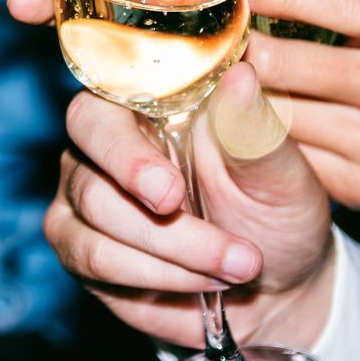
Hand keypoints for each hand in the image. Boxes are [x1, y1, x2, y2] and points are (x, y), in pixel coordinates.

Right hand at [46, 68, 336, 349]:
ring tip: (237, 269)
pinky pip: (99, 270)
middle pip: (91, 184)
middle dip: (161, 229)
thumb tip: (241, 75)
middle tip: (228, 253)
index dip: (123, 154)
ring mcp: (80, 201)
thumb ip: (253, 131)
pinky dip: (160, 283)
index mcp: (140, 108)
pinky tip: (205, 285)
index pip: (95, 112)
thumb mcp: (279, 174)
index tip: (170, 193)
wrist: (276, 281)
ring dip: (173, 261)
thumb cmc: (273, 210)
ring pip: (95, 235)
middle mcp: (98, 150)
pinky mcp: (80, 250)